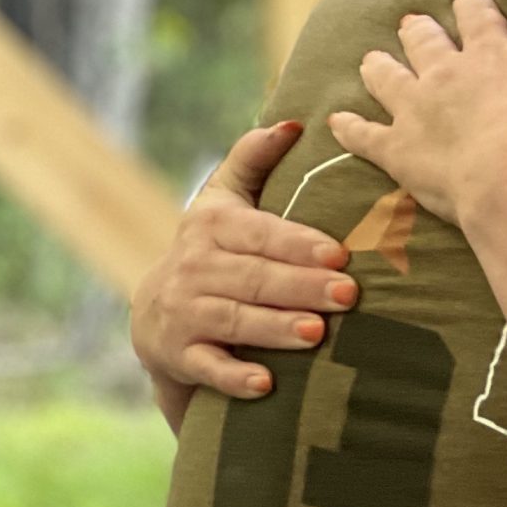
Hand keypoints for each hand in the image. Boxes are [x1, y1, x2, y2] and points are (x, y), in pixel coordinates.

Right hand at [131, 121, 356, 415]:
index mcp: (212, 225)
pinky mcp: (178, 354)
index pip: (259, 233)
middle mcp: (193, 267)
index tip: (339, 255)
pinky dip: (234, 377)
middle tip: (348, 295)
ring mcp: (183, 312)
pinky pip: (206, 367)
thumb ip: (253, 160)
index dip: (298, 244)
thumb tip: (293, 122)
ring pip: (233, 319)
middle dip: (301, 287)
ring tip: (317, 333)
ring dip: (275, 328)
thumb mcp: (224, 202)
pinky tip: (266, 384)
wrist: (157, 316)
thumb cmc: (214, 250)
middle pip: (253, 277)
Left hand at [328, 0, 506, 227]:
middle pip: (424, 42)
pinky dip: (350, 128)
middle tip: (412, 24)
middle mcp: (446, 73)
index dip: (473, 6)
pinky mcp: (397, 150)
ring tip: (372, 61)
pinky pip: (364, 135)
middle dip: (419, 32)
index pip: (476, 16)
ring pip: (388, 78)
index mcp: (491, 53)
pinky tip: (337, 122)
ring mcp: (416, 110)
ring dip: (379, 68)